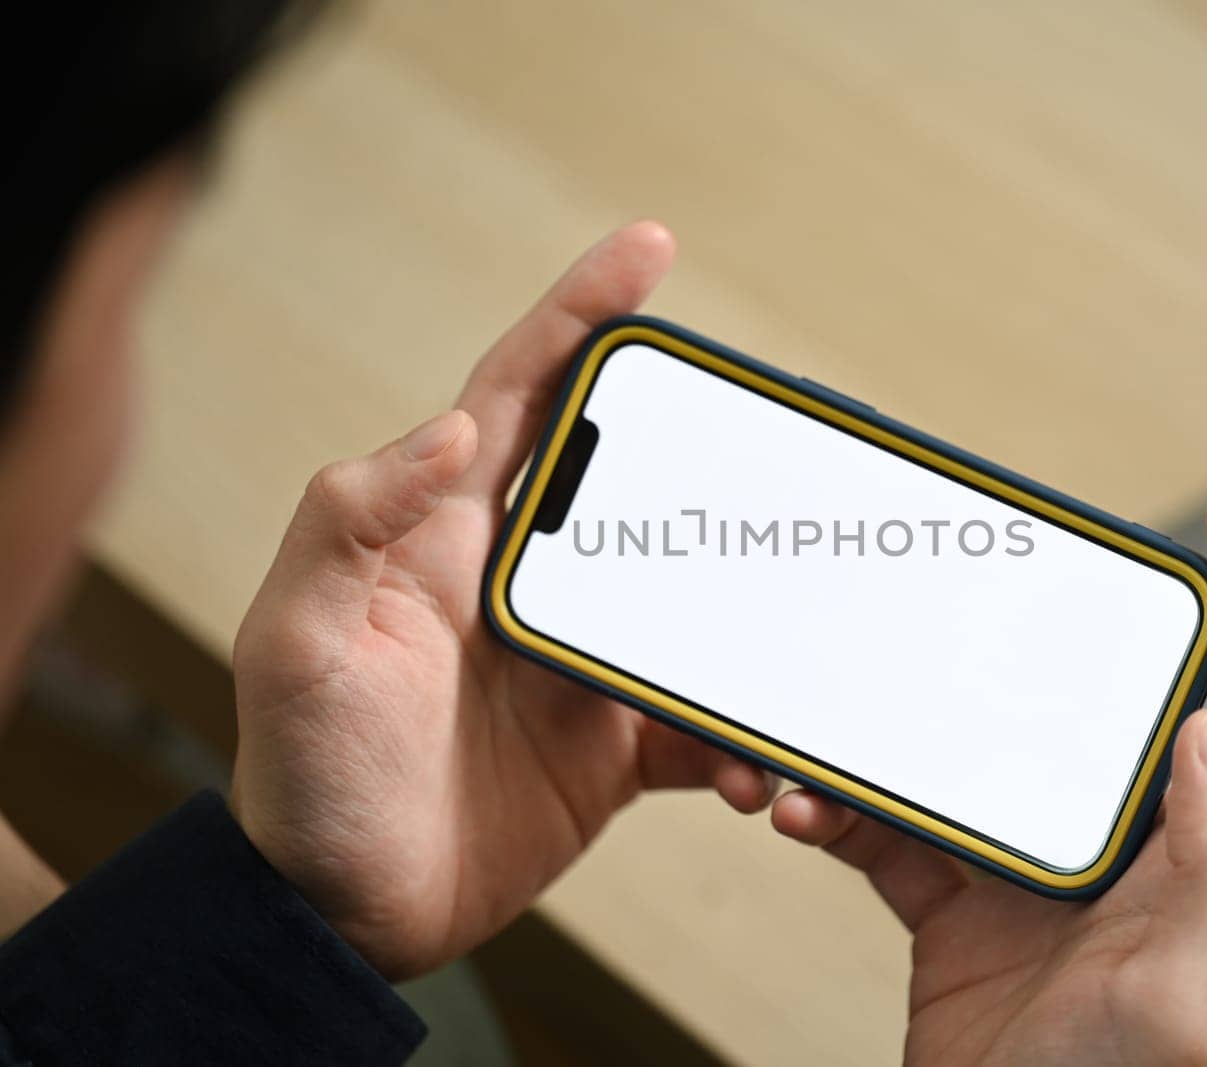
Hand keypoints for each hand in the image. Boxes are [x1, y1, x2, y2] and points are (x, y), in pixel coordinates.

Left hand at [230, 222, 772, 978]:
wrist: (346, 914)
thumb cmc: (306, 772)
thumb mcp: (299, 637)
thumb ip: (351, 523)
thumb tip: (449, 427)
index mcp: (449, 533)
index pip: (521, 393)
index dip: (582, 312)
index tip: (650, 248)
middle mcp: (524, 579)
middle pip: (630, 477)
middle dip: (702, 441)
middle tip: (778, 429)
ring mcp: (577, 658)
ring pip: (685, 596)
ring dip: (745, 607)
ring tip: (794, 619)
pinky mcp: (611, 741)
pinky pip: (698, 716)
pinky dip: (737, 733)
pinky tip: (760, 761)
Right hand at [770, 489, 1206, 1064]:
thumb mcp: (1187, 993)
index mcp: (1202, 848)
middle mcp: (1122, 840)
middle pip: (1098, 695)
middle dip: (1050, 627)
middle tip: (999, 571)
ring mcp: (1031, 861)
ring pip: (971, 747)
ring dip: (901, 729)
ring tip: (843, 724)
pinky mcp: (954, 892)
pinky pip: (890, 822)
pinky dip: (839, 808)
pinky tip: (801, 806)